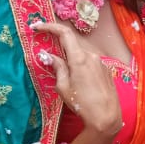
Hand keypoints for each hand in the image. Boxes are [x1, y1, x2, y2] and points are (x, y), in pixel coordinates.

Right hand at [31, 21, 121, 135]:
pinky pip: (90, 62)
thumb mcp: (63, 87)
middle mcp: (92, 56)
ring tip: (65, 74)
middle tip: (47, 53)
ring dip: (70, 57)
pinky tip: (79, 80)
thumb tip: (48, 55)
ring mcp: (101, 62)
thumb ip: (57, 67)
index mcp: (80, 58)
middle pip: (73, 44)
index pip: (64, 33)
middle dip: (59, 46)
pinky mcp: (106, 70)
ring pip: (81, 53)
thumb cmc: (82, 104)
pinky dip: (80, 64)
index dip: (49, 27)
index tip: (37, 27)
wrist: (107, 117)